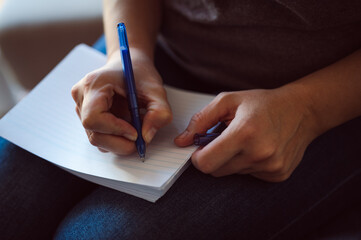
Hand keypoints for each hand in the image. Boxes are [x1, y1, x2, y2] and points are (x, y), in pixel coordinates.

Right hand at [71, 50, 171, 154]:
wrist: (129, 66)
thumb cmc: (139, 74)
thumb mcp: (156, 90)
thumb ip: (159, 111)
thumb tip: (146, 136)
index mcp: (94, 85)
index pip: (93, 117)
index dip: (115, 129)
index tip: (135, 132)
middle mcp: (82, 97)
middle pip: (94, 133)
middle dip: (120, 142)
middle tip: (140, 140)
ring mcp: (81, 108)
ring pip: (96, 139)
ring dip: (119, 142)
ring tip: (136, 130)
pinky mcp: (86, 117)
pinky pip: (99, 137)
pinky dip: (115, 140)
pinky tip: (128, 129)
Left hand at [174, 88, 316, 181]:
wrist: (302, 110)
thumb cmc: (262, 103)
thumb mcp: (228, 101)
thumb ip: (201, 120)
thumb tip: (181, 141)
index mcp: (244, 133)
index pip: (206, 163)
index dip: (197, 157)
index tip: (200, 148)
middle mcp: (259, 154)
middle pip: (216, 171)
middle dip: (213, 158)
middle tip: (224, 140)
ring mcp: (271, 167)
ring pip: (232, 173)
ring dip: (231, 160)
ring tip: (245, 141)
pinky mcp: (278, 175)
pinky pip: (249, 175)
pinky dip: (247, 164)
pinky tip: (258, 148)